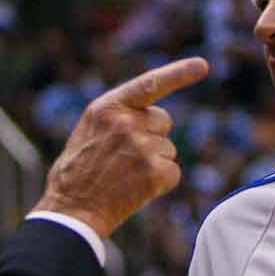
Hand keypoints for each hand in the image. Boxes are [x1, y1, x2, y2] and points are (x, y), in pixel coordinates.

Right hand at [35, 57, 208, 239]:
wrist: (72, 210)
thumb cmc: (79, 171)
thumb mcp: (90, 130)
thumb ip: (119, 115)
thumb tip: (152, 114)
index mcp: (107, 107)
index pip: (149, 83)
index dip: (179, 73)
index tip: (203, 65)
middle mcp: (125, 122)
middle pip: (163, 121)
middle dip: (152, 136)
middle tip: (125, 158)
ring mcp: (141, 146)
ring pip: (168, 149)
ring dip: (154, 163)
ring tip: (125, 175)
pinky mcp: (154, 172)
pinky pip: (173, 172)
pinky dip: (160, 183)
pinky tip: (136, 189)